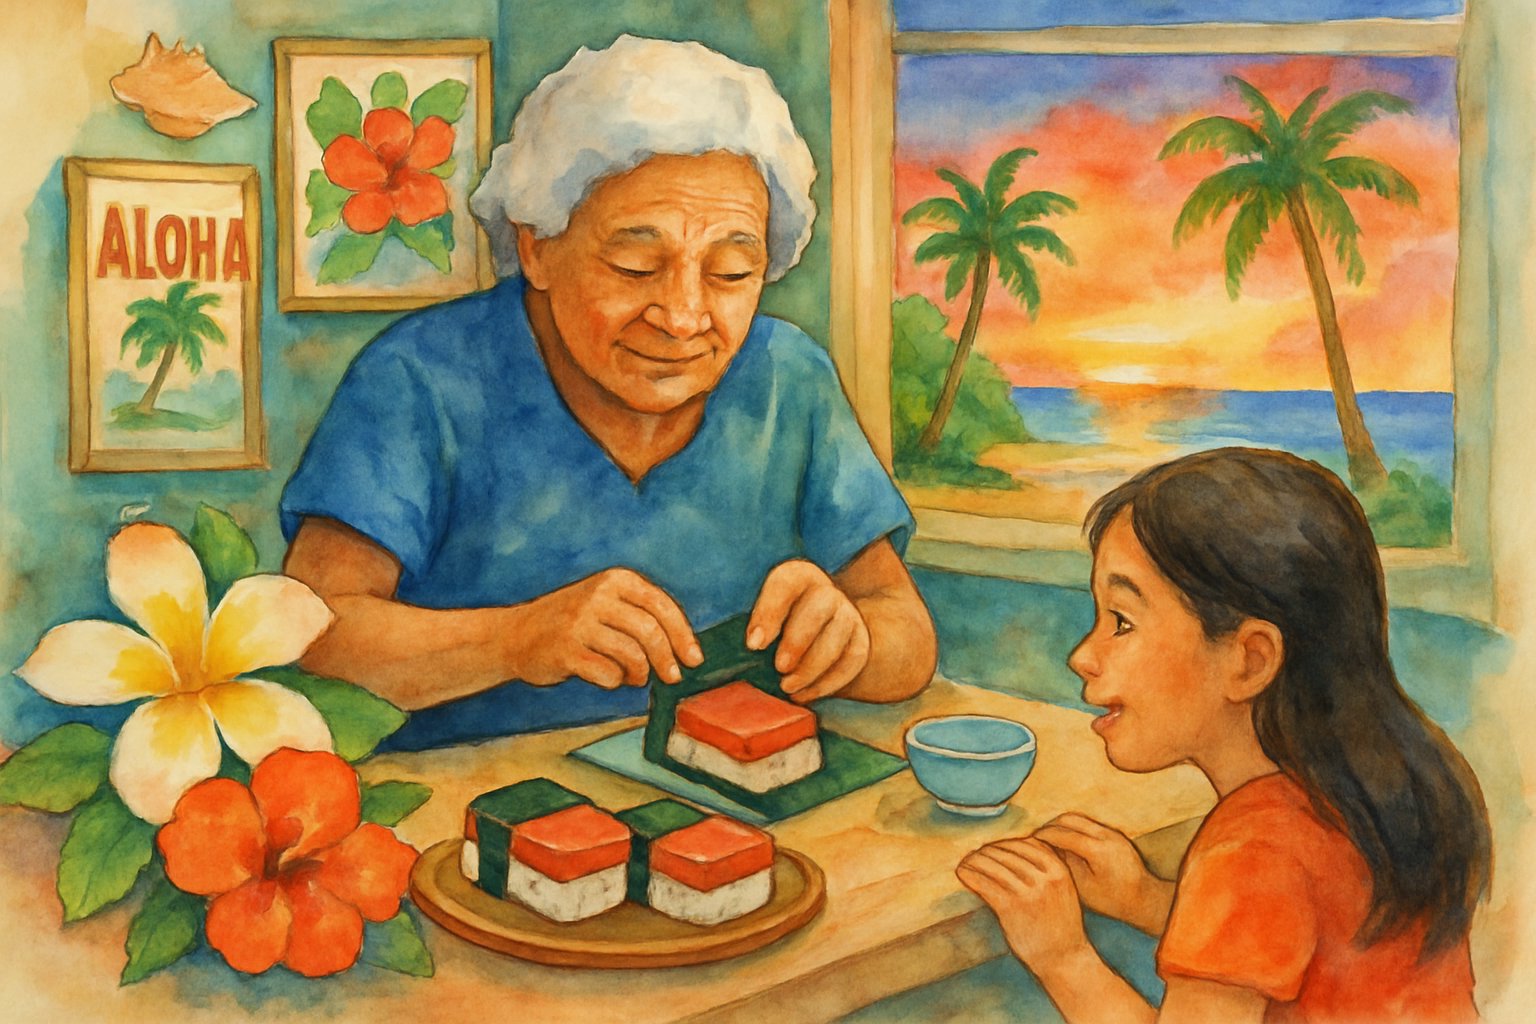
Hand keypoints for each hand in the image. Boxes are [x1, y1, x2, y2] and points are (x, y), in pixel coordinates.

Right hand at [516, 568, 701, 688]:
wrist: (517, 634)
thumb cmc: (573, 624)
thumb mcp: (608, 604)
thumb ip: (642, 617)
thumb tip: (687, 651)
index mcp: (615, 579)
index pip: (662, 606)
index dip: (683, 636)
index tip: (694, 659)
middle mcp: (598, 595)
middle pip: (650, 631)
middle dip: (667, 660)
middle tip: (673, 677)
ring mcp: (579, 622)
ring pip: (632, 655)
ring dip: (639, 673)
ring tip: (633, 676)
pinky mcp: (565, 649)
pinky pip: (607, 674)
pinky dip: (614, 681)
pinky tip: (606, 676)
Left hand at [746, 559, 869, 702]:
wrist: (816, 631)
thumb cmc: (777, 626)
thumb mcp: (762, 618)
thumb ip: (754, 630)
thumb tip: (738, 652)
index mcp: (797, 578)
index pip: (786, 584)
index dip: (770, 612)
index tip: (754, 645)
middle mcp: (825, 592)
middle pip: (820, 605)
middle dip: (799, 639)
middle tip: (779, 667)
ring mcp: (847, 615)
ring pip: (839, 635)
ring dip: (813, 665)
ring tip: (788, 687)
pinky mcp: (859, 640)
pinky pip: (852, 660)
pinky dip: (829, 682)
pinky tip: (804, 695)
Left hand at [957, 838, 1091, 974]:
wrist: (1065, 959)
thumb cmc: (1060, 923)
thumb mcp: (1063, 888)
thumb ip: (1045, 868)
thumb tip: (1013, 847)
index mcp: (1058, 869)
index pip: (1026, 844)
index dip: (1006, 844)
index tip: (993, 849)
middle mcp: (1044, 878)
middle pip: (1007, 852)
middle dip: (988, 851)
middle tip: (974, 855)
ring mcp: (1027, 893)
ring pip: (993, 866)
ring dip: (974, 860)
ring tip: (965, 862)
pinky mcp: (1010, 908)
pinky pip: (984, 883)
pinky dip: (970, 875)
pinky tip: (962, 873)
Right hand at [1032, 813, 1171, 934]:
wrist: (1145, 900)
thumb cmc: (1113, 901)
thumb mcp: (1083, 888)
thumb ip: (1064, 865)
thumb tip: (1043, 849)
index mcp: (1098, 850)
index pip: (1062, 834)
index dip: (1041, 836)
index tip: (1026, 842)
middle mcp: (1106, 835)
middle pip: (1068, 819)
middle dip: (1048, 826)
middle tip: (1034, 839)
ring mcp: (1111, 832)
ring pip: (1077, 818)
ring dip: (1059, 825)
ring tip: (1046, 840)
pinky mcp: (1114, 834)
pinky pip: (1086, 823)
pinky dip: (1071, 828)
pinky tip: (1063, 843)